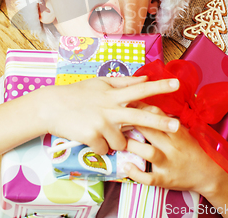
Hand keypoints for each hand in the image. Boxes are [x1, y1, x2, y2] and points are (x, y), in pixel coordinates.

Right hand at [41, 76, 179, 154]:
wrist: (51, 107)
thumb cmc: (76, 94)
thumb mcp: (100, 84)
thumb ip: (124, 82)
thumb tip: (144, 77)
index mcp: (113, 94)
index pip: (140, 89)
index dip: (159, 87)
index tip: (177, 84)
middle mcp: (110, 108)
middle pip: (140, 117)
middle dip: (160, 122)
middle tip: (177, 125)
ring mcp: (101, 123)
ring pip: (121, 142)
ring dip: (115, 141)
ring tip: (100, 131)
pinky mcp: (91, 137)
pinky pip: (105, 150)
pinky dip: (100, 147)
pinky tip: (89, 137)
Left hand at [124, 104, 221, 194]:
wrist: (207, 175)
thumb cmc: (192, 150)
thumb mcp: (183, 132)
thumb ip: (166, 122)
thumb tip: (146, 106)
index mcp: (177, 132)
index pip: (158, 114)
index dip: (141, 106)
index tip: (127, 102)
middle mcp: (172, 147)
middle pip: (150, 129)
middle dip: (132, 122)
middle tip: (117, 118)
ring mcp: (167, 164)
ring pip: (147, 152)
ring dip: (131, 145)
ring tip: (120, 142)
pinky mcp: (164, 180)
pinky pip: (148, 178)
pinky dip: (135, 173)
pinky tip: (126, 166)